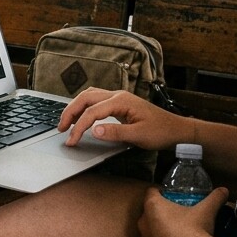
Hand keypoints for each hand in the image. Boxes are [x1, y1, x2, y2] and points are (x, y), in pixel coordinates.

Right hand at [59, 88, 189, 149]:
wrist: (176, 129)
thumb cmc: (160, 132)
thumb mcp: (139, 136)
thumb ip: (115, 133)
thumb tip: (94, 131)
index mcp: (121, 101)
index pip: (92, 112)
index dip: (79, 127)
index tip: (71, 141)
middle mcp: (118, 95)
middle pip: (86, 98)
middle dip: (70, 112)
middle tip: (60, 128)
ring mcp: (118, 98)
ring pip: (90, 96)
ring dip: (76, 107)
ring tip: (66, 122)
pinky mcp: (119, 103)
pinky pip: (96, 100)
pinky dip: (84, 107)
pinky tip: (81, 116)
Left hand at [138, 186, 227, 236]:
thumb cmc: (196, 230)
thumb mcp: (207, 210)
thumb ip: (215, 197)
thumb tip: (224, 190)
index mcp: (153, 206)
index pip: (151, 192)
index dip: (160, 193)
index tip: (170, 197)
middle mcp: (143, 222)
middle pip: (149, 212)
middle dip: (159, 213)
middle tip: (175, 216)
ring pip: (148, 231)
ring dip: (157, 231)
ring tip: (173, 234)